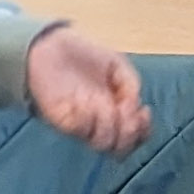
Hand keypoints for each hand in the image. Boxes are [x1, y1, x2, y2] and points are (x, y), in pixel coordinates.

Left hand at [25, 25, 152, 153]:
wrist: (49, 44)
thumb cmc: (83, 54)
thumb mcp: (116, 63)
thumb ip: (131, 84)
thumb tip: (134, 107)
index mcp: (115, 111)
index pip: (135, 137)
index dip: (144, 131)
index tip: (143, 111)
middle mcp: (99, 122)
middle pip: (121, 149)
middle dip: (129, 134)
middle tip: (124, 111)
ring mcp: (81, 123)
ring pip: (102, 144)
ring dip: (108, 125)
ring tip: (101, 102)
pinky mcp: (62, 119)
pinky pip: (79, 130)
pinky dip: (87, 119)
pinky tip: (83, 100)